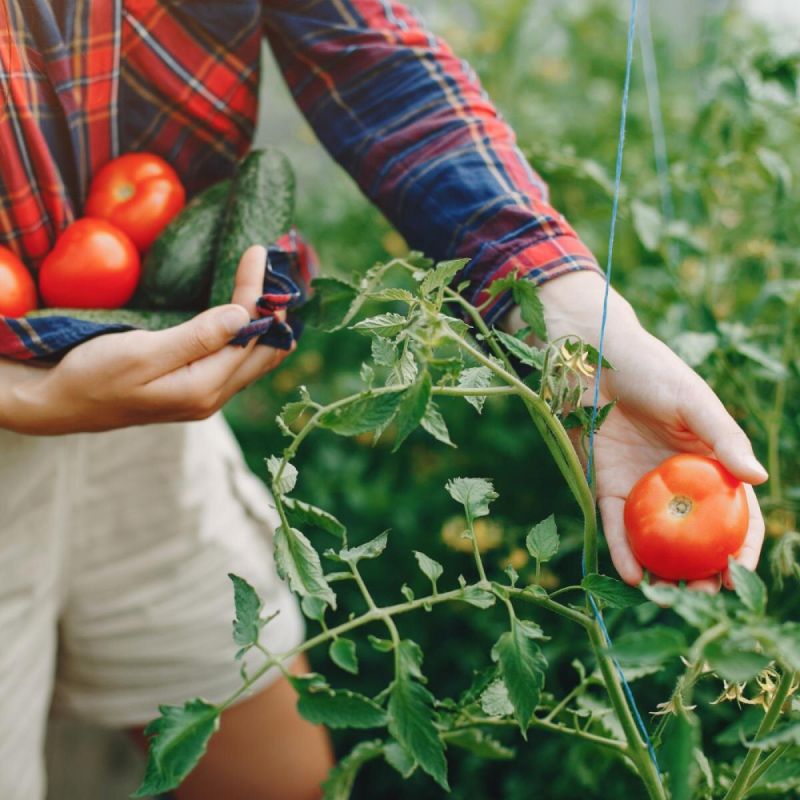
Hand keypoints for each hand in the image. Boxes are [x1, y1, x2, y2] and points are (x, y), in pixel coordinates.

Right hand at [0, 246, 291, 434]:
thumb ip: (196, 338)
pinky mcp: (195, 390)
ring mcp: (205, 396)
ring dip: (269, 325)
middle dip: (276, 311)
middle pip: (266, 352)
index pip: (249, 334)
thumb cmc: (92, 376)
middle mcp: (213, 397)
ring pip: (256, 359)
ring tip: (274, 288)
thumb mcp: (141, 353)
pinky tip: (250, 317)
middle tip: (280, 270)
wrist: (60, 404)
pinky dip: (252, 336)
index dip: (257, 293)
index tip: (257, 252)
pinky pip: (238, 363)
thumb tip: (243, 316)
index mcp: (204, 388)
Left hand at [507, 271, 767, 591]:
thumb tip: (760, 478)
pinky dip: (623, 551)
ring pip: (656, 539)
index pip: (734, 514)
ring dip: (663, 571)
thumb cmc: (652, 372)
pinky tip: (633, 575)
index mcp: (709, 463)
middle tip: (704, 598)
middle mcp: (677, 482)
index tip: (742, 577)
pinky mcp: (605, 486)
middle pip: (695, 537)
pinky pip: (615, 525)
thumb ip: (725, 439)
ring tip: (667, 598)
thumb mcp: (695, 402)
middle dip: (702, 571)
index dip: (742, 547)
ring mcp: (641, 487)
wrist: (592, 359)